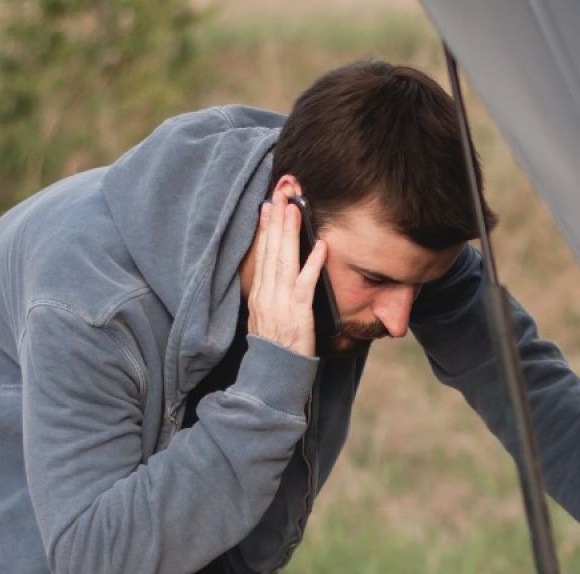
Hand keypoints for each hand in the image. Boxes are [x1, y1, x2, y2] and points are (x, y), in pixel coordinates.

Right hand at [247, 193, 327, 356]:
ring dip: (290, 233)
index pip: (261, 254)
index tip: (268, 206)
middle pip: (270, 250)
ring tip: (295, 210)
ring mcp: (280, 303)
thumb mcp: (265, 316)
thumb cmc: (275, 346)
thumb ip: (270, 293)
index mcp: (259, 293)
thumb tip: (276, 273)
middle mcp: (266, 294)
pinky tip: (320, 246)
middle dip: (276, 220)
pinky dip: (313, 264)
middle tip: (282, 194)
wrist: (273, 373)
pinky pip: (305, 284)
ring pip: (284, 261)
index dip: (265, 228)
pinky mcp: (297, 313)